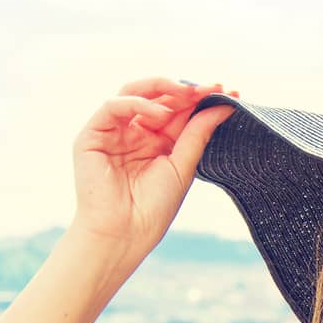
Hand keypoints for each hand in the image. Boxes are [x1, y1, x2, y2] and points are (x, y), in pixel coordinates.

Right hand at [69, 77, 241, 256]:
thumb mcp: (183, 166)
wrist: (125, 234)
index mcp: (157, 140)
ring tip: (188, 94)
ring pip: (134, 92)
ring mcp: (113, 131)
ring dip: (163, 88)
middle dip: (185, 90)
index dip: (201, 99)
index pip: (178, 109)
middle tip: (211, 88)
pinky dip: (138, 104)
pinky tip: (161, 114)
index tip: (230, 92)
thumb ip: (198, 133)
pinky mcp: (92, 135)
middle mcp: (134, 131)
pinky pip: (113, 106)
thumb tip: (226, 105)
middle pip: (158, 96)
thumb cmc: (153, 208)